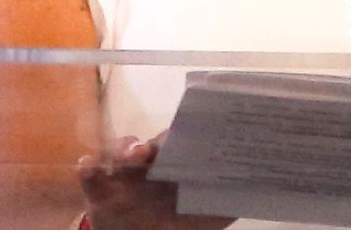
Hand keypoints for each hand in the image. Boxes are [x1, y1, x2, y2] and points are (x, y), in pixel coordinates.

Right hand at [77, 134, 231, 229]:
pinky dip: (89, 168)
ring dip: (126, 147)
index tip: (190, 131)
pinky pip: (90, 175)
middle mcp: (150, 167)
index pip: (181, 144)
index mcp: (177, 169)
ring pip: (121, 151)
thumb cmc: (178, 227)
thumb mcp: (207, 217)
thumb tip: (262, 185)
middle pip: (151, 144)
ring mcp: (124, 177)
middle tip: (157, 148)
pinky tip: (89, 164)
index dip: (184, 135)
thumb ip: (228, 201)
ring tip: (134, 156)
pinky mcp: (100, 193)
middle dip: (155, 141)